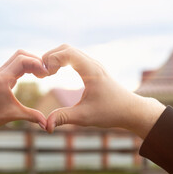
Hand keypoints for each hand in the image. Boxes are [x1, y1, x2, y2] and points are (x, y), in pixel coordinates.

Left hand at [0, 50, 48, 132]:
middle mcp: (0, 72)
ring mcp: (0, 73)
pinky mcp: (1, 76)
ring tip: (41, 74)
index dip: (36, 63)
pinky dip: (26, 66)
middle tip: (45, 72)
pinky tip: (33, 75)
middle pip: (20, 55)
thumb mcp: (15, 115)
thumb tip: (47, 124)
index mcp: (3, 79)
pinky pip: (15, 65)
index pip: (22, 60)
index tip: (46, 73)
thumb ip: (32, 116)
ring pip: (17, 58)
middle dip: (35, 60)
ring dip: (30, 62)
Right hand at [42, 44, 165, 138]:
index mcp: (91, 70)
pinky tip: (55, 73)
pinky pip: (73, 57)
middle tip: (41, 73)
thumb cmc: (111, 112)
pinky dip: (61, 60)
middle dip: (50, 57)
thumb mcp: (85, 117)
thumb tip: (45, 126)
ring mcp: (92, 64)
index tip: (44, 75)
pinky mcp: (91, 69)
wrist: (131, 110)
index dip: (51, 59)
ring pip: (69, 51)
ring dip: (55, 58)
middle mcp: (92, 63)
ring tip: (46, 73)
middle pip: (65, 48)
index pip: (67, 52)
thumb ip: (63, 118)